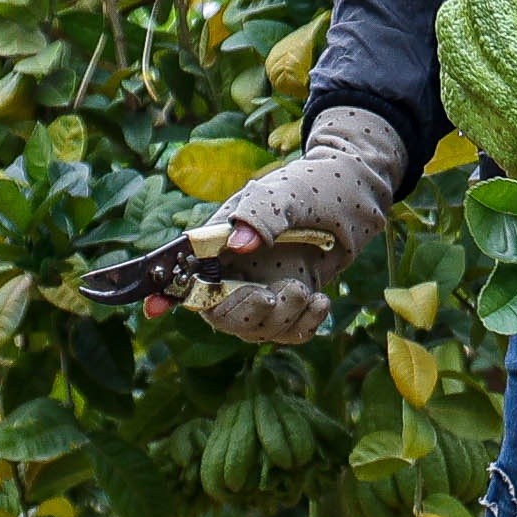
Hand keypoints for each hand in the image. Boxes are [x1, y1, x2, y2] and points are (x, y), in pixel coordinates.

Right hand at [143, 106, 406, 344]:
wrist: (361, 195)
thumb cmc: (318, 184)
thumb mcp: (289, 192)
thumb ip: (262, 215)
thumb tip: (237, 244)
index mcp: (222, 239)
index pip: (183, 268)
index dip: (167, 291)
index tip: (155, 307)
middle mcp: (236, 268)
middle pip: (218, 311)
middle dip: (244, 313)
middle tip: (272, 296)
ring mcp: (263, 287)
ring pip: (254, 328)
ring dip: (281, 320)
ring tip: (307, 292)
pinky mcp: (291, 302)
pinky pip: (285, 332)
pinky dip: (302, 326)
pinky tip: (320, 303)